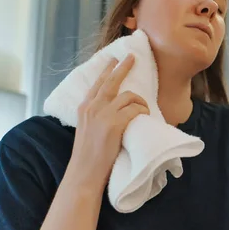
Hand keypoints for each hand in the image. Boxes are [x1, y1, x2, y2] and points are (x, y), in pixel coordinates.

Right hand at [66, 54, 148, 190]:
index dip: (108, 70)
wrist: (84, 172)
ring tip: (144, 109)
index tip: (114, 59)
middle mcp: (92, 107)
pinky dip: (142, 111)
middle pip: (111, 80)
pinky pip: (135, 109)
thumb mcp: (86, 129)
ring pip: (129, 96)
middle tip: (132, 57)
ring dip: (140, 102)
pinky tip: (144, 117)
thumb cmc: (88, 155)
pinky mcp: (114, 124)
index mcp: (84, 108)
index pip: (98, 83)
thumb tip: (113, 107)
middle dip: (123, 67)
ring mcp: (103, 114)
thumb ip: (96, 115)